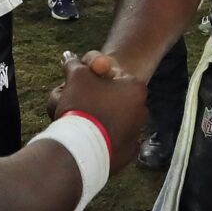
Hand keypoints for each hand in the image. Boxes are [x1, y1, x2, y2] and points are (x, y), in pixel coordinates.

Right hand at [46, 52, 145, 175]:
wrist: (80, 148)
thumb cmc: (82, 105)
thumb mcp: (77, 77)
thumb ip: (75, 64)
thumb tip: (69, 56)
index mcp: (136, 88)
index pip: (115, 76)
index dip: (95, 78)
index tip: (82, 85)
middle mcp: (142, 111)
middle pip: (116, 99)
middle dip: (99, 99)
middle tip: (79, 103)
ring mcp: (137, 134)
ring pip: (115, 120)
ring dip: (100, 118)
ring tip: (81, 121)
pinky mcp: (128, 154)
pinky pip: (114, 140)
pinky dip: (103, 137)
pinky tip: (87, 137)